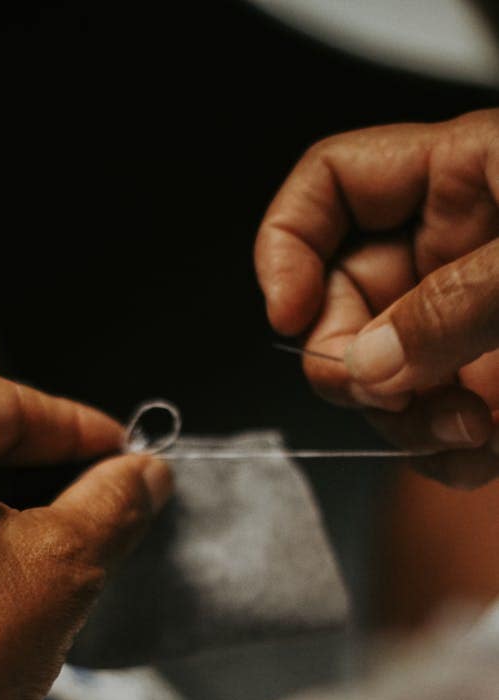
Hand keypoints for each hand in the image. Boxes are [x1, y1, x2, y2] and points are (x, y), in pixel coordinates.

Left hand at [0, 374, 170, 699]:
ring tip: (67, 542)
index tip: (129, 454)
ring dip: (7, 504)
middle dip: (47, 470)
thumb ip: (115, 503)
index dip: (85, 430)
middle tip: (108, 500)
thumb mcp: (61, 568)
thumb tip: (143, 474)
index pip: (10, 402)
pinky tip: (6, 570)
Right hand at [255, 110, 498, 487]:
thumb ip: (456, 304)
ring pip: (379, 376)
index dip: (287, 245)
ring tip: (471, 431)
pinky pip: (431, 423)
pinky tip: (483, 455)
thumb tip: (370, 365)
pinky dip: (446, 454)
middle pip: (339, 300)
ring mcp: (464, 320)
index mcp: (456, 179)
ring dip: (406, 421)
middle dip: (349, 361)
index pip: (330, 186)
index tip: (286, 315)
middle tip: (386, 390)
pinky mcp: (488, 381)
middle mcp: (448, 249)